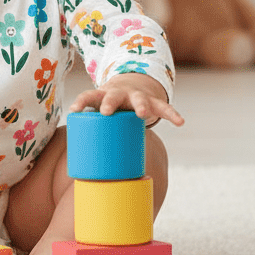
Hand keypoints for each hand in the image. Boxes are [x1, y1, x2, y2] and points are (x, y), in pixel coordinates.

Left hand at [69, 72, 184, 127]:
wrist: (133, 86)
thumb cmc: (111, 107)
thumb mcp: (100, 113)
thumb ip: (91, 132)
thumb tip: (80, 167)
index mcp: (103, 96)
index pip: (90, 96)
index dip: (82, 102)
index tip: (74, 110)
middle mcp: (120, 94)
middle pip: (113, 96)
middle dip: (109, 103)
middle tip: (106, 112)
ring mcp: (138, 96)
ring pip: (140, 100)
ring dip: (140, 106)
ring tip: (142, 115)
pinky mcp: (153, 101)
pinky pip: (164, 107)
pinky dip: (172, 114)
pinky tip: (180, 122)